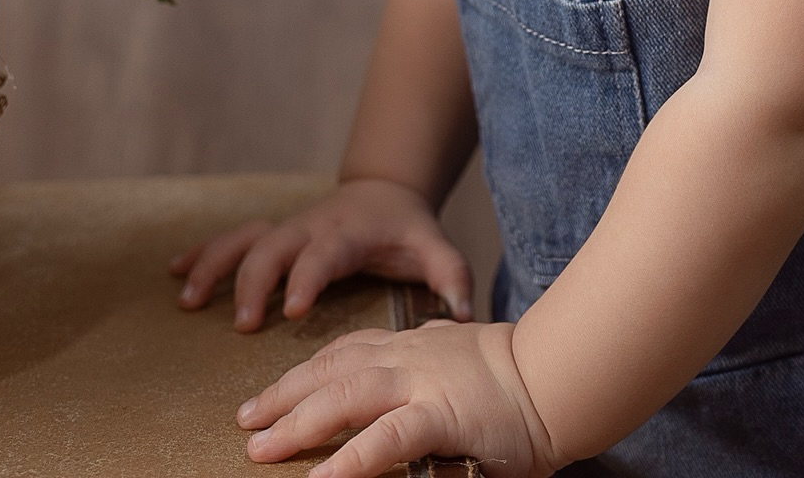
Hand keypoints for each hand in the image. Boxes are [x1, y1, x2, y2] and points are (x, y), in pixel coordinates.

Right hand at [168, 177, 472, 330]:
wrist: (385, 190)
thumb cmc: (406, 228)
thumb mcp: (434, 247)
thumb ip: (452, 278)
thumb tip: (467, 315)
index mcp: (348, 233)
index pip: (325, 254)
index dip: (307, 277)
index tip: (291, 309)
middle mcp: (312, 227)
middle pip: (274, 248)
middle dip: (256, 282)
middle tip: (245, 324)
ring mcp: (288, 227)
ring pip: (245, 239)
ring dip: (216, 266)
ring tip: (190, 301)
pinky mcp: (274, 231)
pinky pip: (232, 237)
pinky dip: (203, 251)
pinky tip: (175, 272)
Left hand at [237, 318, 561, 476]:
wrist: (559, 372)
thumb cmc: (518, 376)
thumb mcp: (461, 362)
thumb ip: (431, 368)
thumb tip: (408, 386)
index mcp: (414, 345)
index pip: (346, 350)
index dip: (304, 372)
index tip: (270, 393)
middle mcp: (409, 356)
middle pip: (331, 369)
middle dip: (283, 395)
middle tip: (244, 421)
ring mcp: (422, 383)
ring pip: (345, 395)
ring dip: (298, 422)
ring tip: (260, 448)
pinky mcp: (440, 416)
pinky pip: (385, 439)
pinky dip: (349, 459)